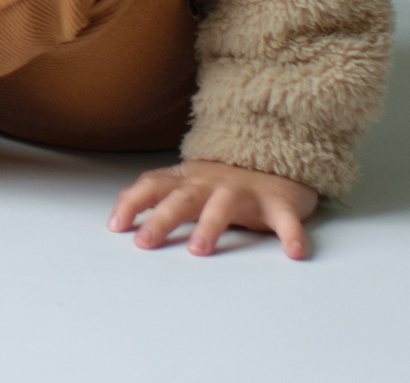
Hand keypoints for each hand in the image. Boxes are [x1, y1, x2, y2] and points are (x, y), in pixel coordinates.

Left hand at [110, 159, 320, 258]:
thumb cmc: (224, 180)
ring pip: (225, 206)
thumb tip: (120, 206)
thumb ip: (158, 191)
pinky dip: (291, 235)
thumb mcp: (187, 180)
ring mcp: (246, 191)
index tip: (115, 225)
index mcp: (188, 180)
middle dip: (161, 220)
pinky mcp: (280, 203)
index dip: (132, 203)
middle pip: (182, 199)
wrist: (278, 157)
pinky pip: (286, 219)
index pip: (153, 186)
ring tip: (199, 249)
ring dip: (210, 226)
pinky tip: (294, 252)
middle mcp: (212, 184)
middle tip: (144, 242)